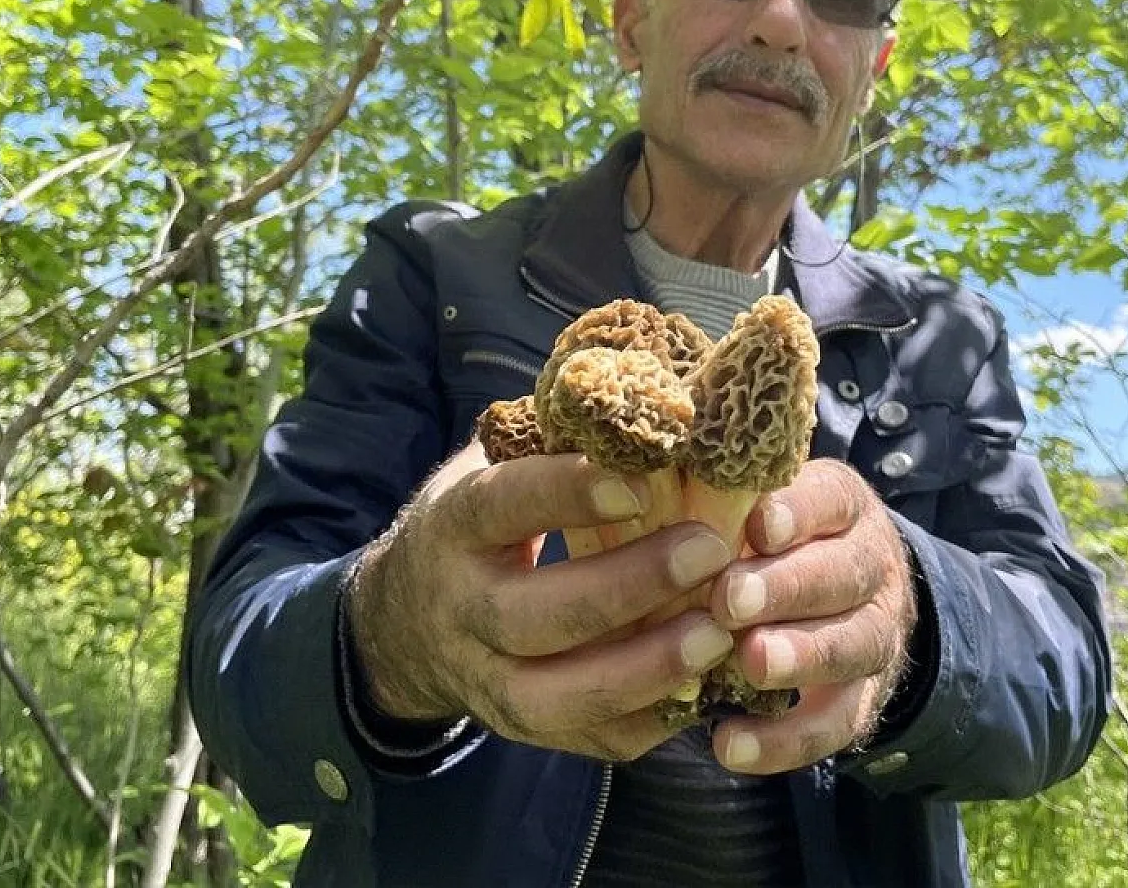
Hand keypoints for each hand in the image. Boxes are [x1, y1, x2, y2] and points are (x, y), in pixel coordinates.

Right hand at [349, 442, 736, 760]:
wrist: (406, 625)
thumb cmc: (480, 524)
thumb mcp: (491, 467)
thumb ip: (554, 440)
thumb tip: (654, 388)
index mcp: (452, 528)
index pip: (500, 507)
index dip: (564, 494)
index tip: (638, 480)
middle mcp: (461, 611)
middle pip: (534, 614)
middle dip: (628, 587)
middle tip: (710, 553)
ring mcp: (486, 682)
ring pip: (559, 696)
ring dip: (646, 668)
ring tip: (721, 632)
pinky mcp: (524, 730)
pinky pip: (590, 740)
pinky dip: (652, 718)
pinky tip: (708, 685)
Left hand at [706, 458, 917, 773]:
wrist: (851, 594)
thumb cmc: (773, 537)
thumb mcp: (759, 497)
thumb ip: (715, 488)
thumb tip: (638, 460)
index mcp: (839, 504)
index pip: (830, 498)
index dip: (798, 511)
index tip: (757, 522)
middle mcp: (867, 564)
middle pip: (843, 573)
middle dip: (787, 587)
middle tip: (730, 599)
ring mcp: (870, 633)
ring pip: (851, 645)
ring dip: (799, 656)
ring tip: (749, 663)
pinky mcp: (859, 696)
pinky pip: (834, 723)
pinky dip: (786, 740)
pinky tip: (730, 746)